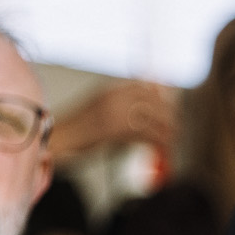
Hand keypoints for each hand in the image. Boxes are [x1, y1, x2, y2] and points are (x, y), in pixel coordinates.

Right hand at [48, 79, 177, 161]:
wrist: (59, 141)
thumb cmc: (80, 133)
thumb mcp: (103, 114)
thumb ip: (124, 111)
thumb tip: (150, 116)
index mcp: (111, 91)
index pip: (144, 87)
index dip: (160, 98)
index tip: (171, 108)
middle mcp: (113, 97)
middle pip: (151, 100)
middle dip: (167, 113)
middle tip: (175, 125)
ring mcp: (113, 111)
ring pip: (150, 117)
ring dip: (165, 128)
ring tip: (171, 137)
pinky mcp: (113, 128)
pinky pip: (144, 132)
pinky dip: (157, 140)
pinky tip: (161, 146)